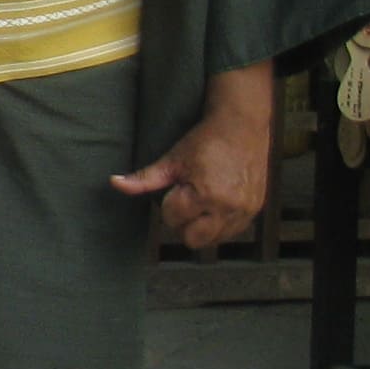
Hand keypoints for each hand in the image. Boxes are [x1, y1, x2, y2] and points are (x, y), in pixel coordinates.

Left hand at [113, 61, 273, 249]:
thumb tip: (115, 183)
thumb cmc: (205, 141)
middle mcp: (227, 207)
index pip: (172, 218)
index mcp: (205, 193)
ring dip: (201, 227)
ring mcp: (244, 211)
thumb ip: (144, 178)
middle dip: (183, 223)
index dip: (168, 205)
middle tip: (185, 202)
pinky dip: (219, 226)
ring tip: (201, 202)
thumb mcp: (172, 159)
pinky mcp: (254, 211)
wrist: (243, 127)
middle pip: (192, 239)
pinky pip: (231, 233)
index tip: (176, 188)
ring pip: (212, 241)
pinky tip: (215, 206)